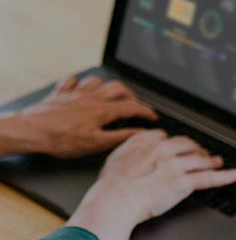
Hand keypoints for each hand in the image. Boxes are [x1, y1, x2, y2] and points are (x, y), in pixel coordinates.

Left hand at [20, 74, 157, 157]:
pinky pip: (72, 80)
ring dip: (106, 86)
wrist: (32, 130)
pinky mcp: (58, 93)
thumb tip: (139, 133)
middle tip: (134, 106)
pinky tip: (79, 88)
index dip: (145, 111)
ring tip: (109, 95)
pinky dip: (79, 82)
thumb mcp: (95, 143)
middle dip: (130, 95)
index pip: (130, 106)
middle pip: (117, 88)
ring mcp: (73, 92)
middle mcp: (88, 96)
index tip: (152, 117)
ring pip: (95, 80)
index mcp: (100, 110)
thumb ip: (119, 137)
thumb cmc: (60, 140)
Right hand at [68, 129, 235, 239]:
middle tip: (200, 153)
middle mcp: (160, 148)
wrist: (115, 197)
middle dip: (195, 148)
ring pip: (199, 158)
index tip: (175, 147)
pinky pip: (209, 177)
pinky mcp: (183, 182)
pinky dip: (224, 176)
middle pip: (185, 143)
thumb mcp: (114, 158)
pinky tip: (232, 175)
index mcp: (143, 140)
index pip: (164, 136)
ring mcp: (174, 164)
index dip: (172, 142)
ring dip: (210, 160)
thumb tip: (130, 154)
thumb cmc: (110, 183)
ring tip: (216, 162)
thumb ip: (127, 151)